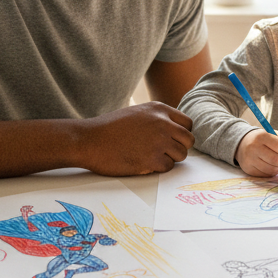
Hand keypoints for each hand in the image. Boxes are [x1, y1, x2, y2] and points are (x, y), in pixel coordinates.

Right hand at [72, 102, 194, 175]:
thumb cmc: (110, 128)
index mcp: (159, 109)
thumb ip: (157, 118)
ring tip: (152, 157)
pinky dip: (158, 168)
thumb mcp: (137, 113)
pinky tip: (144, 163)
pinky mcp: (152, 159)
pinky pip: (168, 167)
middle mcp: (163, 123)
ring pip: (181, 155)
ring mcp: (159, 141)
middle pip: (188, 140)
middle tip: (165, 152)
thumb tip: (174, 130)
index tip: (173, 141)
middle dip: (179, 148)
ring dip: (170, 159)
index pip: (188, 124)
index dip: (182, 134)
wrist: (89, 140)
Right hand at [236, 128, 277, 177]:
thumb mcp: (273, 134)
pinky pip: (265, 175)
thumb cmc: (262, 139)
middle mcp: (254, 147)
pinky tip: (272, 168)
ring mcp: (250, 159)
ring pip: (270, 169)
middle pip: (275, 159)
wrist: (242, 144)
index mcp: (261, 136)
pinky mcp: (248, 169)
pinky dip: (272, 173)